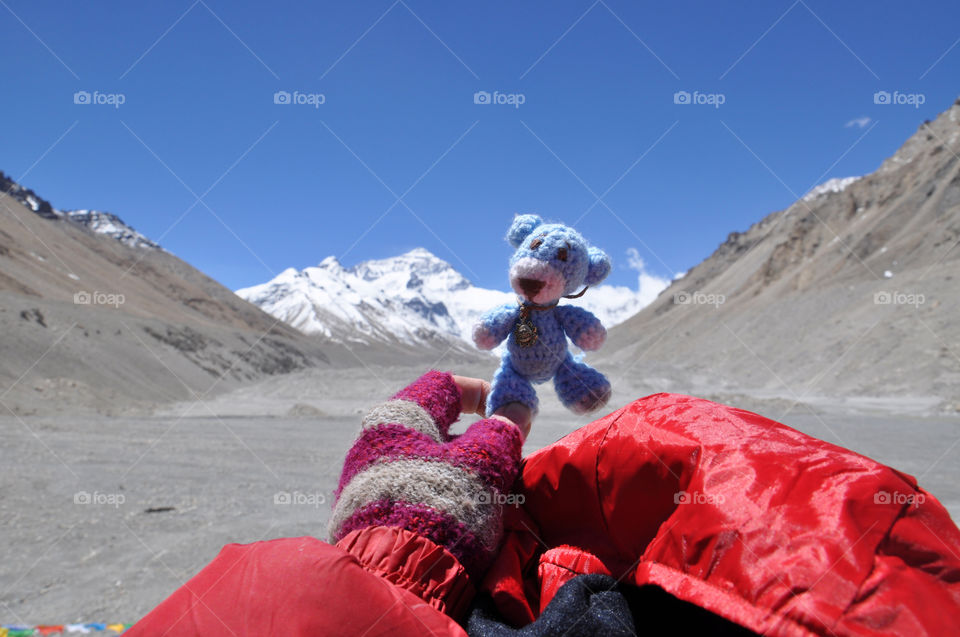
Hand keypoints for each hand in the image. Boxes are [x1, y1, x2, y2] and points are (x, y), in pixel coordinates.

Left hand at [329, 371, 525, 580]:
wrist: (396, 579)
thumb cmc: (442, 506)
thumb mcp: (484, 462)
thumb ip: (503, 430)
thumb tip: (516, 409)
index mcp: (396, 417)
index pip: (444, 385)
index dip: (483, 392)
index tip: (510, 412)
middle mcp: (373, 444)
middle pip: (436, 429)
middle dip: (477, 442)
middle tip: (507, 462)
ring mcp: (366, 483)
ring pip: (427, 465)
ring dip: (464, 475)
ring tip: (492, 497)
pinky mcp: (368, 519)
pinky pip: (414, 495)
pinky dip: (444, 499)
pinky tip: (466, 521)